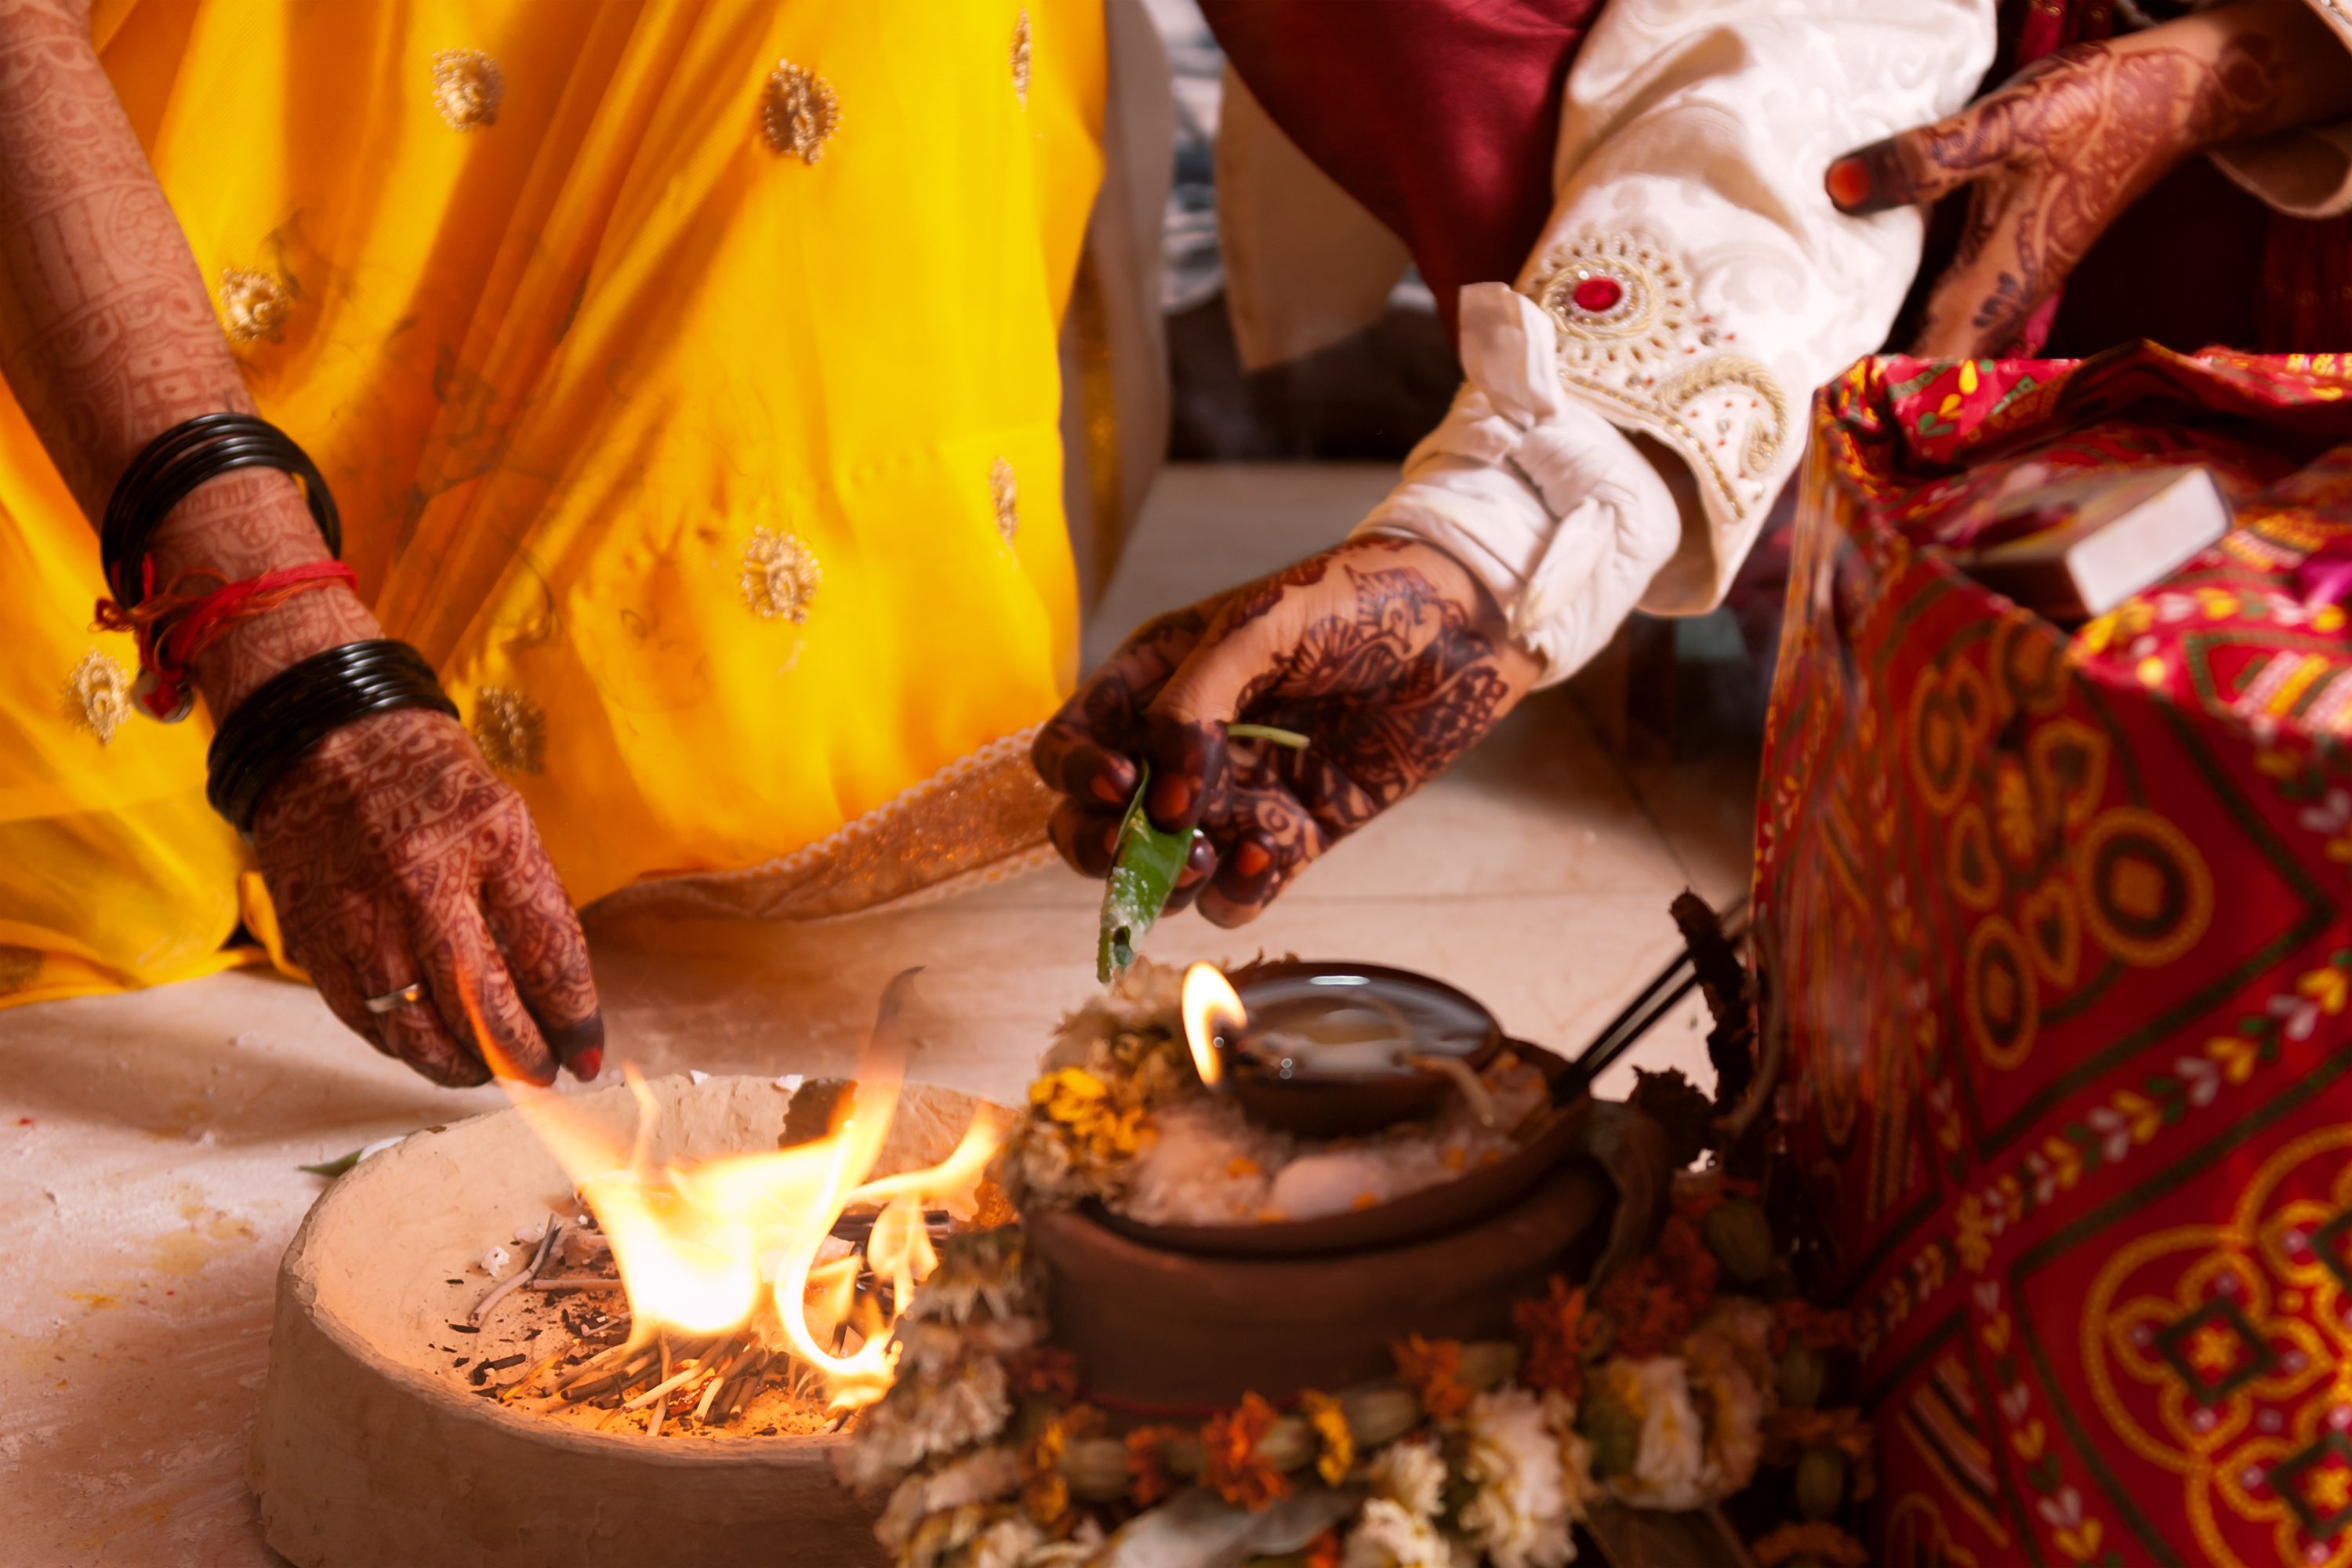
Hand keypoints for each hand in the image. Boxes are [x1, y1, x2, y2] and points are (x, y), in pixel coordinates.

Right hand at [252, 707, 602, 1087]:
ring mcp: (359, 914)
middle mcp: (420, 881)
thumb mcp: (505, 819)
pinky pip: (364, 1021)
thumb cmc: (429, 779)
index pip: (546, 950)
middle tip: (542, 1072)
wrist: (325, 735)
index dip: (574, 1015)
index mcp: (489, 840)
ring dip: (462, 1067)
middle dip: (521, 1056)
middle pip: (482, 1005)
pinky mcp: (311, 937)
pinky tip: (432, 1047)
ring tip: (490, 1071)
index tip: (588, 1052)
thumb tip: (555, 994)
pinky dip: (404, 1047)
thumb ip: (529, 900)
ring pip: (416, 1030)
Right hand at [1034, 537, 1540, 924]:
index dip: (1077, 777)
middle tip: (1157, 847)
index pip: (1069, 748)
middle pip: (1097, 828)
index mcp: (1152, 682)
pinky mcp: (1294, 833)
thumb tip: (1159, 806)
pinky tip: (1269, 858)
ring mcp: (1237, 795)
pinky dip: (1240, 892)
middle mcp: (1181, 747)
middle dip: (1110, 851)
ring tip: (1218, 853)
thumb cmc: (1354, 597)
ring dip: (1175, 881)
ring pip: (1164, 872)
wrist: (1462, 622)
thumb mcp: (1257, 627)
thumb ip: (1193, 707)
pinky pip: (1240, 889)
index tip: (1120, 785)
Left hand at [1824, 0, 2351, 358]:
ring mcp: (1998, 288)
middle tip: (1785, 403)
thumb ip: (1924, 161)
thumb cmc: (2093, 112)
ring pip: (1928, 346)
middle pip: (1918, 376)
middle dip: (1860, 394)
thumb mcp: (2004, 125)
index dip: (1869, 404)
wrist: (2168, 97)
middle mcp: (1995, 304)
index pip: (1923, 376)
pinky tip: (1852, 308)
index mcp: (1993, 291)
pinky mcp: (1998, 265)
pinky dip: (1897, 318)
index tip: (1811, 418)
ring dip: (1876, 359)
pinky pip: (1937, 311)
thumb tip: (1839, 187)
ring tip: (1800, 369)